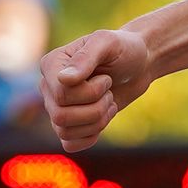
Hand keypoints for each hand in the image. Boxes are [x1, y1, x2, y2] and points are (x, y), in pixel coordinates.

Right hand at [38, 28, 153, 151]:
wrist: (138, 65)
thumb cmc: (123, 50)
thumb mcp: (108, 43)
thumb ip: (86, 57)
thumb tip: (63, 79)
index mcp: (51, 64)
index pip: (61, 95)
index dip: (90, 93)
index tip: (106, 78)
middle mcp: (49, 86)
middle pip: (61, 117)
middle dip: (95, 108)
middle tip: (109, 92)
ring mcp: (57, 106)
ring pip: (65, 132)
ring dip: (97, 121)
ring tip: (108, 102)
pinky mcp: (70, 123)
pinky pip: (69, 144)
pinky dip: (90, 137)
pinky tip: (103, 119)